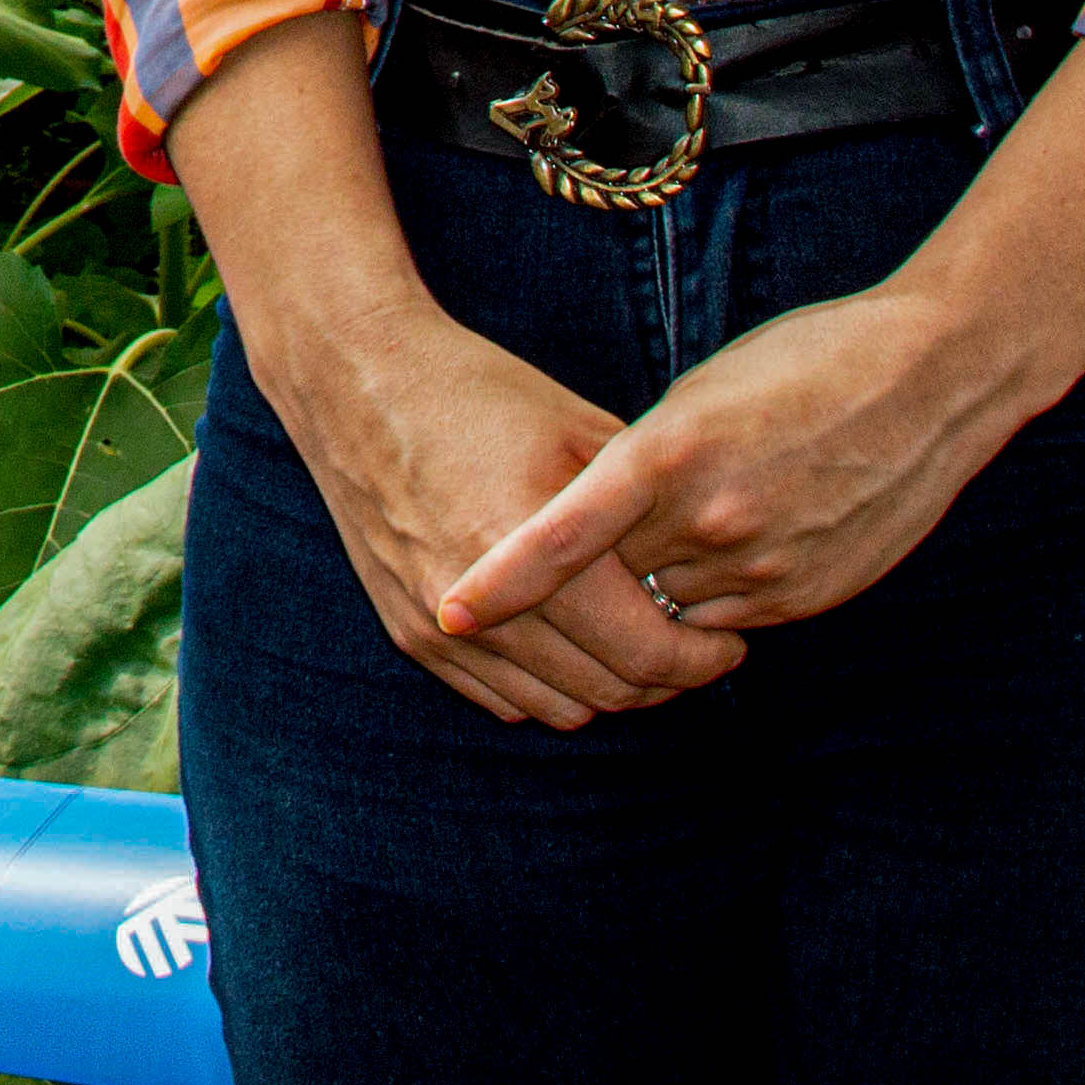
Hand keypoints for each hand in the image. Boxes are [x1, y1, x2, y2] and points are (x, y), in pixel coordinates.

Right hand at [242, 293, 746, 729]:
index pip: (644, 652)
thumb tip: (711, 564)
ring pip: (557, 709)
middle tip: (694, 647)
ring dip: (607, 688)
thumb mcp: (579, 427)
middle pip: (608, 691)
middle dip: (668, 680)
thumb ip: (646, 503)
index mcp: (528, 541)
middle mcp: (478, 600)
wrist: (354, 375)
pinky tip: (567, 639)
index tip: (729, 640)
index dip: (704, 658)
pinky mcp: (406, 631)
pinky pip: (502, 699)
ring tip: (631, 642)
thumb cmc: (478, 390)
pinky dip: (546, 685)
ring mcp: (436, 622)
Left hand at [438, 279, 1035, 643]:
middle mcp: (711, 520)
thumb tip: (598, 513)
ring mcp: (764, 567)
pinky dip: (715, 597)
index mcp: (669, 454)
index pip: (565, 535)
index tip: (449, 610)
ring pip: (671, 611)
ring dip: (657, 592)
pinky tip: (743, 543)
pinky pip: (730, 619)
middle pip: (613, 581)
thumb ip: (646, 462)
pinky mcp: (809, 595)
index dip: (503, 580)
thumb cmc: (806, 362)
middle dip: (588, 582)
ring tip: (685, 534)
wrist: (932, 379)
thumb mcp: (702, 395)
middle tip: (574, 566)